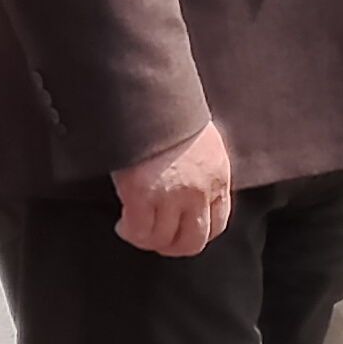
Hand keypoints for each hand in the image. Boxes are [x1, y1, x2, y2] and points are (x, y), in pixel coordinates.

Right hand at [113, 119, 233, 257]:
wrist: (152, 97)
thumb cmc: (173, 114)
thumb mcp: (202, 142)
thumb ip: (201, 170)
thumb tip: (189, 189)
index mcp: (218, 176)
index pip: (217, 224)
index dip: (197, 234)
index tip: (181, 233)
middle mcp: (199, 191)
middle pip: (191, 241)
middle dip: (172, 246)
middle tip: (157, 240)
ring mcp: (171, 196)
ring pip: (161, 240)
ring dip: (147, 239)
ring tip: (135, 229)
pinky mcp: (142, 195)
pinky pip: (138, 231)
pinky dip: (130, 231)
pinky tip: (124, 223)